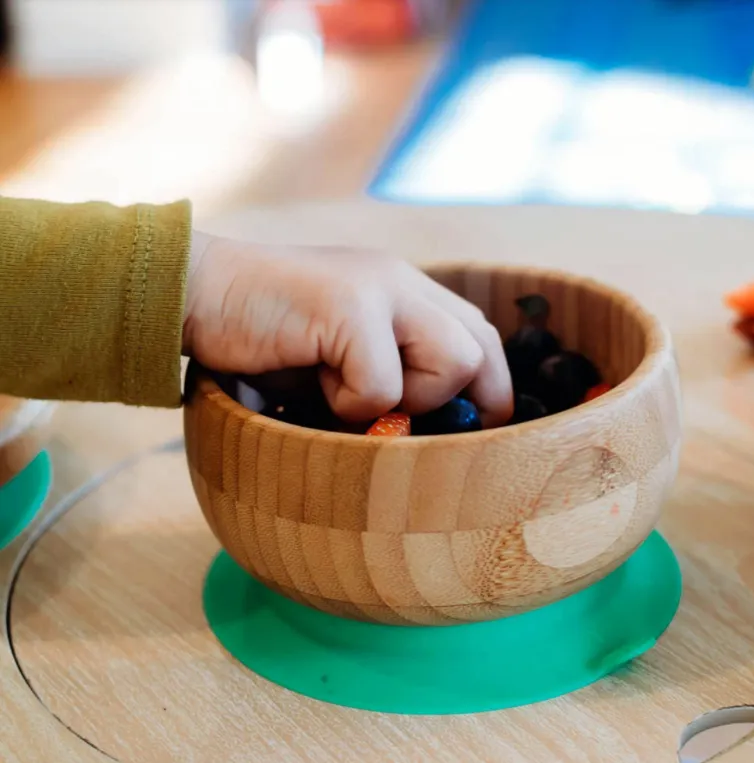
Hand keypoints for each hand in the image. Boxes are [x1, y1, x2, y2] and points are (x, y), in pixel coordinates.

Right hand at [184, 232, 512, 426]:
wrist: (196, 293)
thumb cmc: (265, 337)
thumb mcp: (339, 356)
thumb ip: (388, 376)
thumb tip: (429, 433)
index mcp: (405, 290)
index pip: (481, 336)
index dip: (485, 389)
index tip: (460, 430)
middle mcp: (402, 282)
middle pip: (481, 349)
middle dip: (455, 401)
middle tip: (400, 419)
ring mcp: (379, 288)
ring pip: (453, 364)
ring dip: (403, 399)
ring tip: (344, 392)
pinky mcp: (349, 306)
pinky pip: (382, 386)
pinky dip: (348, 403)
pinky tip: (311, 381)